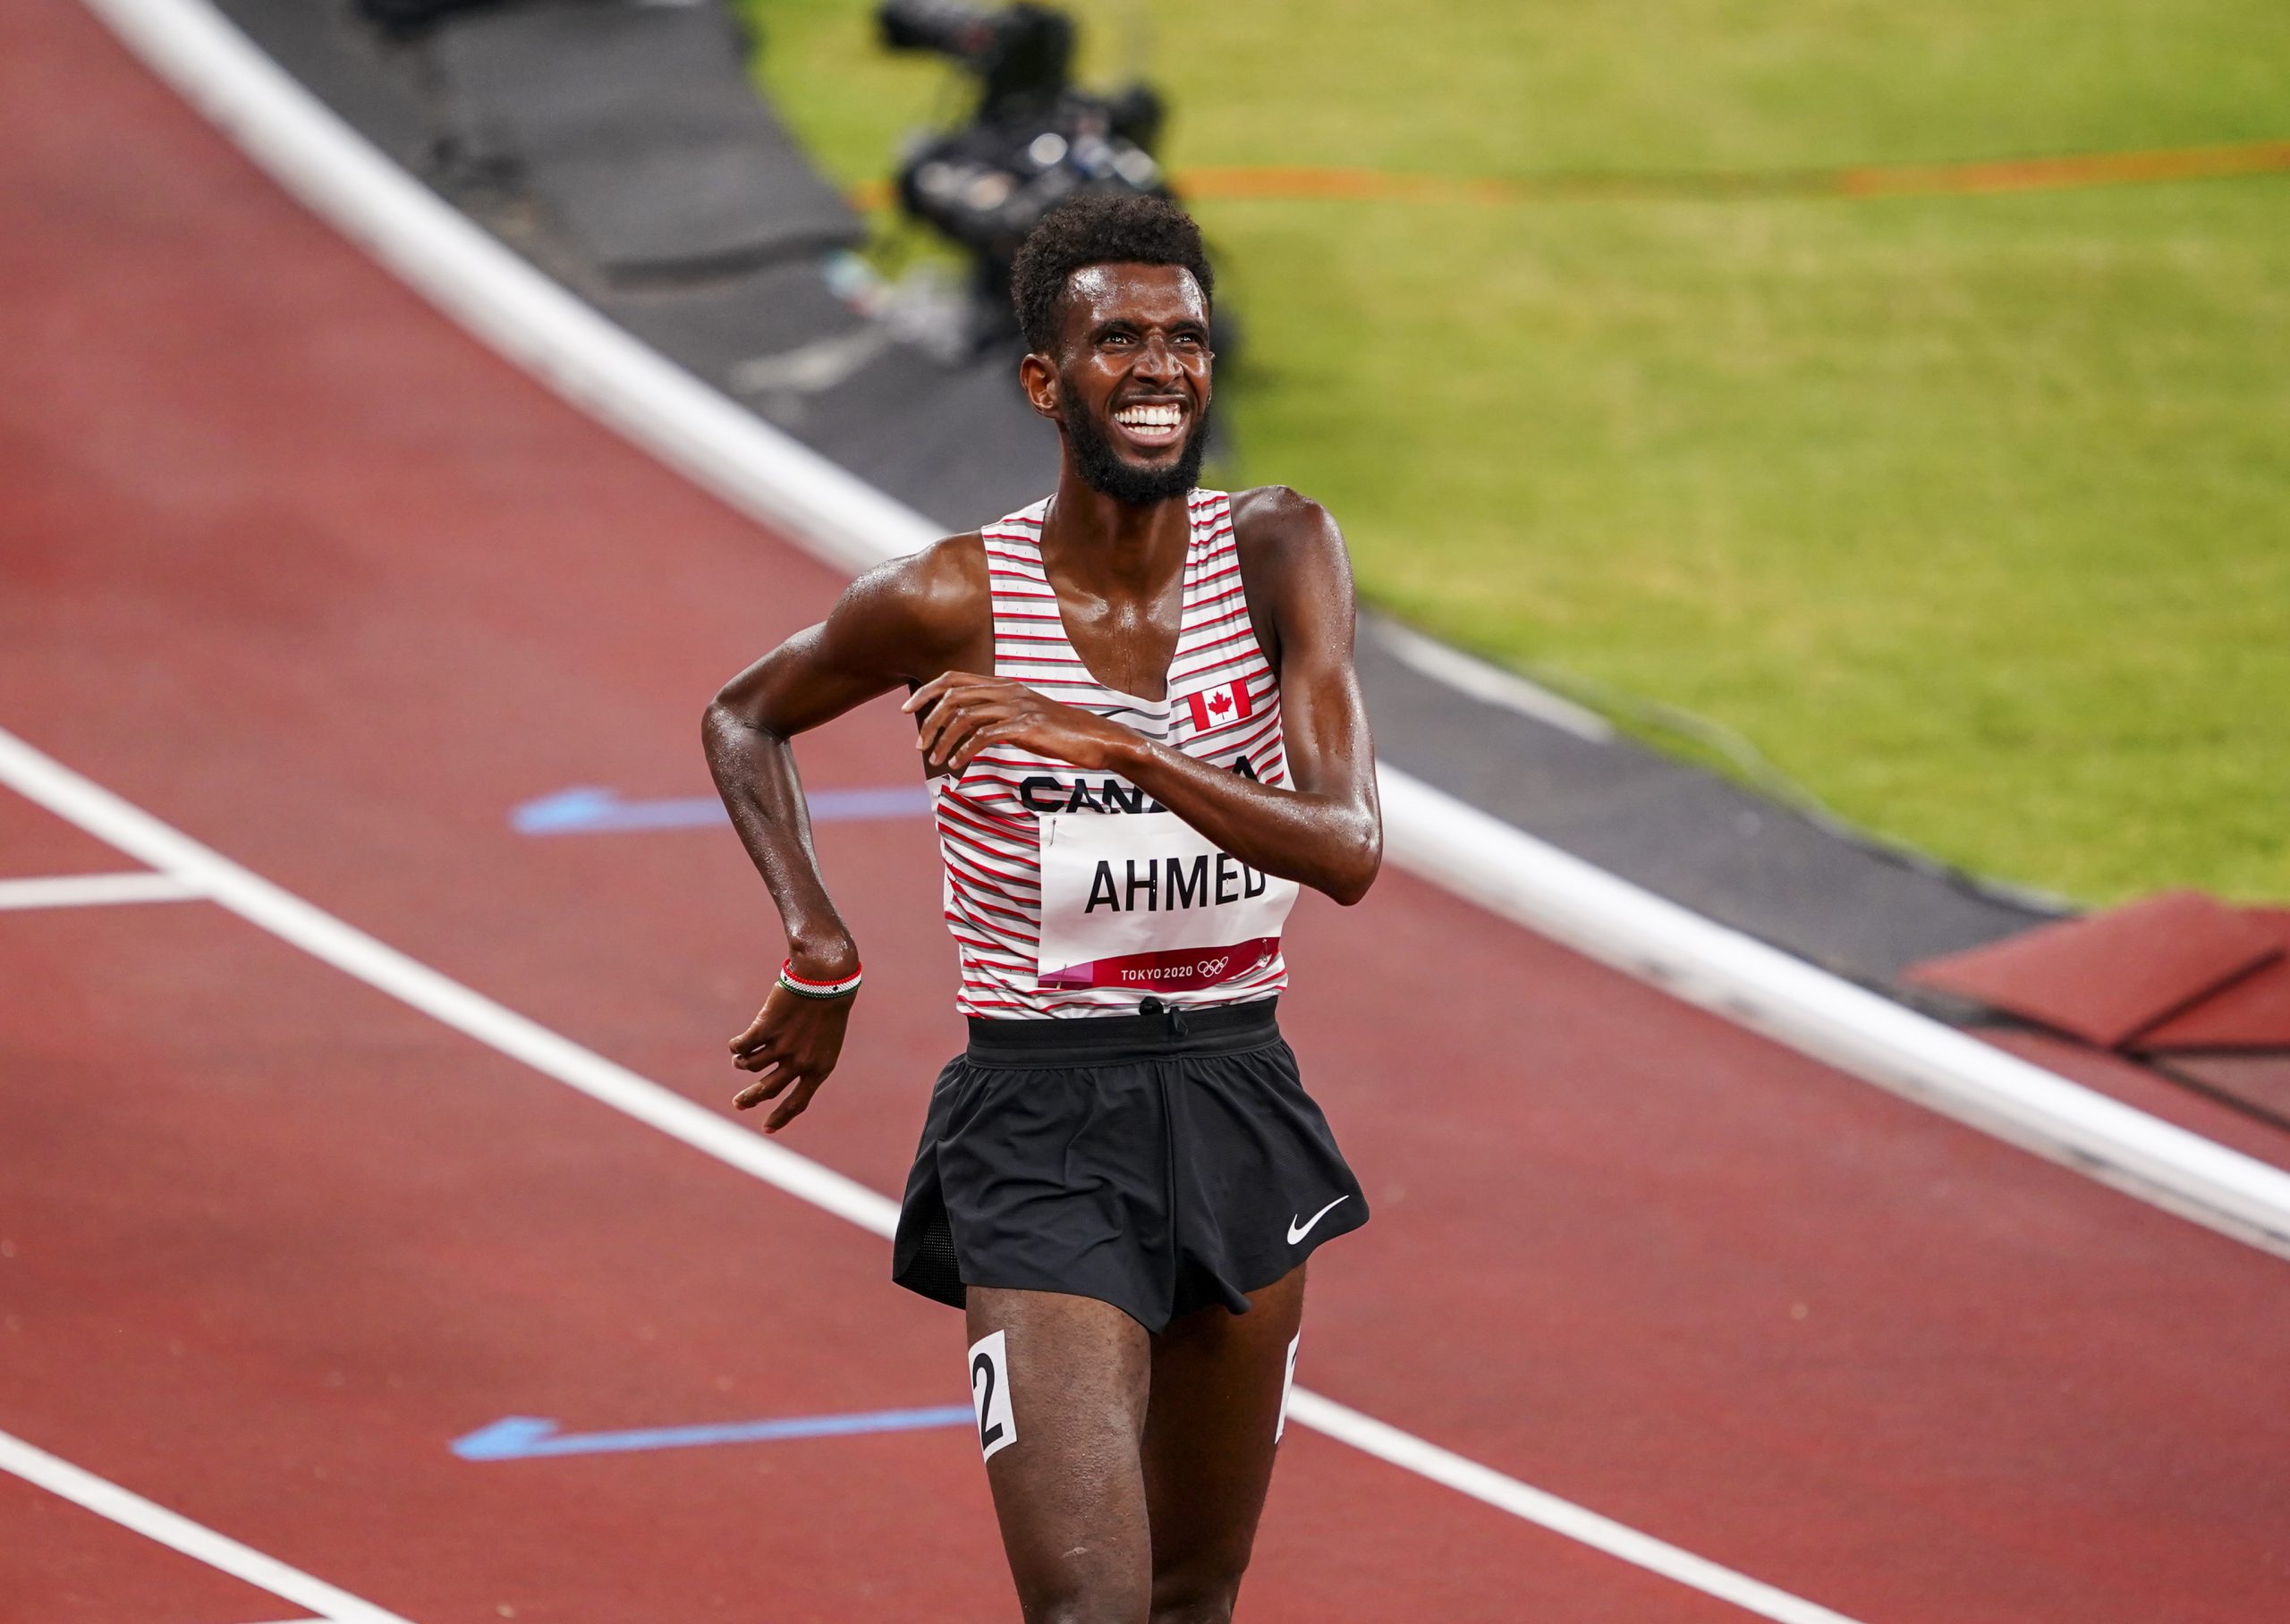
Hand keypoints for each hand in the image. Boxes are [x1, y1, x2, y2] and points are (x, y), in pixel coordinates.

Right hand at [727, 979, 853, 1133]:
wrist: (825, 979)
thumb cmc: (827, 1008)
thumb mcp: (823, 1042)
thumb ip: (804, 1063)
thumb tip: (772, 1082)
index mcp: (819, 1068)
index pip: (798, 1102)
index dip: (781, 1117)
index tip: (767, 1128)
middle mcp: (799, 1062)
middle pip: (767, 1090)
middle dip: (749, 1099)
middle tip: (737, 1103)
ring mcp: (781, 1047)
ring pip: (750, 1065)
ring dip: (742, 1063)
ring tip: (740, 1058)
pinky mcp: (764, 1029)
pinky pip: (741, 1046)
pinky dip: (736, 1047)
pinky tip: (736, 1044)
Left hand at [902, 671, 1131, 774]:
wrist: (1094, 738)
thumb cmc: (1059, 732)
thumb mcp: (1023, 717)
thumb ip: (997, 715)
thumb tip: (969, 725)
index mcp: (1004, 684)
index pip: (954, 678)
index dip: (927, 691)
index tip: (908, 709)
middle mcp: (1007, 690)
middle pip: (952, 695)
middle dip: (929, 719)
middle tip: (919, 745)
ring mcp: (1016, 707)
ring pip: (964, 716)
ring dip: (943, 739)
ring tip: (936, 760)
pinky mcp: (1024, 727)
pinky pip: (983, 736)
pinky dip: (965, 750)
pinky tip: (958, 764)